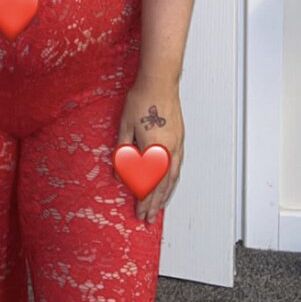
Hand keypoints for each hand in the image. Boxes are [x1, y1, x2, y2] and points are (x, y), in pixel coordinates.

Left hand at [116, 81, 183, 223]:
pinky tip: (170, 183)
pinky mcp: (180, 138)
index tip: (140, 213)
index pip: (149, 184)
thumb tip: (120, 176)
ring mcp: (177, 145)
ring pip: (173, 177)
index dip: (144, 200)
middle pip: (162, 185)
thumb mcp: (125, 127)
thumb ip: (123, 153)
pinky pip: (177, 166)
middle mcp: (169, 152)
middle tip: (150, 219)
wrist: (159, 82)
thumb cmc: (140, 101)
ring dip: (166, 195)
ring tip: (160, 208)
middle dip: (155, 204)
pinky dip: (173, 180)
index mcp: (154, 151)